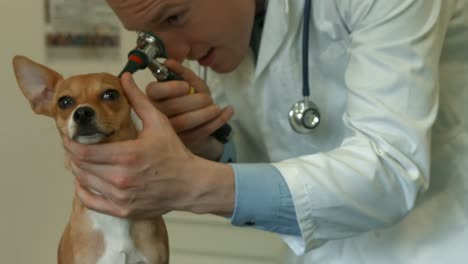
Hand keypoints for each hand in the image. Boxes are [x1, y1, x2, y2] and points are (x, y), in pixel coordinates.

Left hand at [64, 73, 234, 218]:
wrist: (190, 183)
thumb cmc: (175, 153)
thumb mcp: (159, 122)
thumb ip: (138, 100)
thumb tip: (125, 77)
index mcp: (127, 155)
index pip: (83, 151)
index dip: (70, 143)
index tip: (70, 136)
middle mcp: (120, 179)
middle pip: (80, 166)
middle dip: (73, 154)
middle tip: (74, 145)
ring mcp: (121, 197)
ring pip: (83, 182)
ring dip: (78, 170)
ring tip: (82, 159)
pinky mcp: (123, 210)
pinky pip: (91, 202)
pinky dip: (83, 191)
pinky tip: (85, 181)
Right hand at [145, 59, 233, 159]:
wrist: (200, 121)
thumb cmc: (191, 99)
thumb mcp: (190, 83)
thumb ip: (181, 72)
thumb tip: (168, 62)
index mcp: (154, 96)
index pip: (154, 90)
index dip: (170, 88)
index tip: (186, 86)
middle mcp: (157, 114)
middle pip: (172, 107)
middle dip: (195, 101)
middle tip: (208, 98)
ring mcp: (169, 130)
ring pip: (185, 122)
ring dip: (205, 113)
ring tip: (217, 107)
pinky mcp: (183, 142)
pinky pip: (199, 132)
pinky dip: (217, 122)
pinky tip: (227, 112)